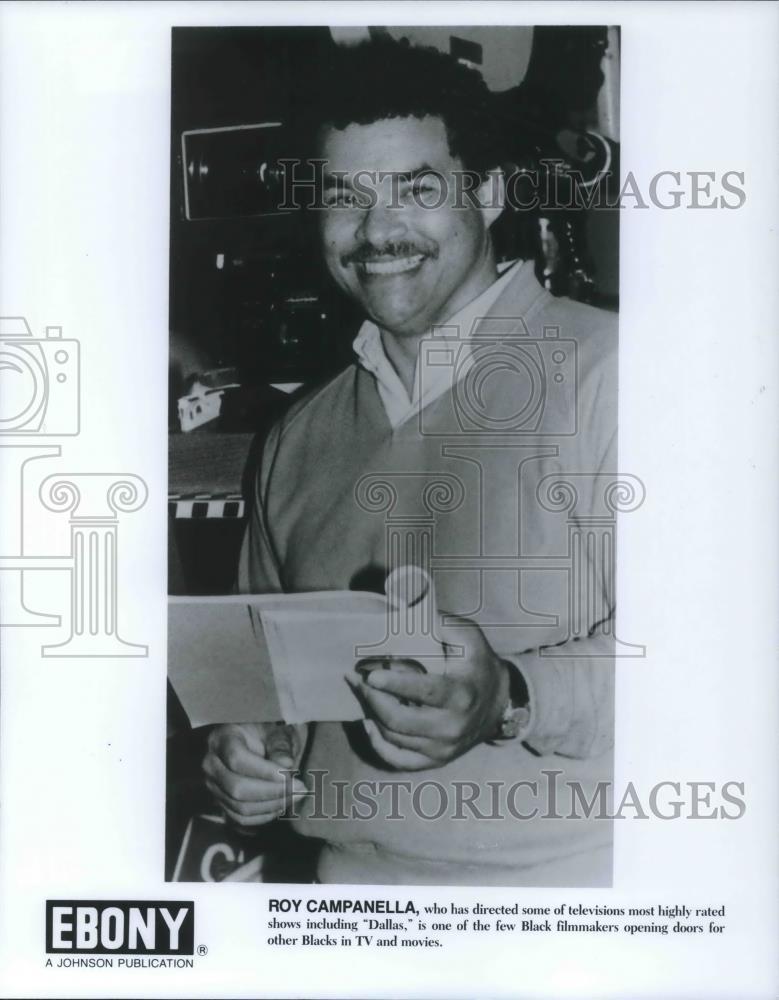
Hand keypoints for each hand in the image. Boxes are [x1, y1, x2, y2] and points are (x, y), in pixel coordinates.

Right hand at [202, 722, 308, 826]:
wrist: (262, 740)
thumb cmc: (271, 732)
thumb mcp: (279, 731)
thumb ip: (281, 746)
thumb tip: (285, 765)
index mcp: (222, 738)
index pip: (237, 759)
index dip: (264, 771)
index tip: (288, 775)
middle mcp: (212, 763)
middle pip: (236, 787)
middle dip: (272, 792)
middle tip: (300, 788)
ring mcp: (214, 786)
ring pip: (239, 807)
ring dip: (272, 806)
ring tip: (296, 795)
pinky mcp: (221, 802)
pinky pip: (239, 819)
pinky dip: (263, 816)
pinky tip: (282, 805)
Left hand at [346, 613, 509, 770]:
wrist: (500, 704)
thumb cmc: (478, 665)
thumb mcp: (470, 637)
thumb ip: (443, 624)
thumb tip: (410, 616)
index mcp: (461, 695)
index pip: (423, 692)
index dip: (394, 684)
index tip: (371, 674)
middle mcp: (452, 727)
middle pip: (399, 720)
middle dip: (372, 698)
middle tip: (358, 679)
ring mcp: (443, 748)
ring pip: (394, 738)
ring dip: (372, 714)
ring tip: (362, 692)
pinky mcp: (436, 760)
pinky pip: (398, 760)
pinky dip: (379, 744)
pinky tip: (371, 723)